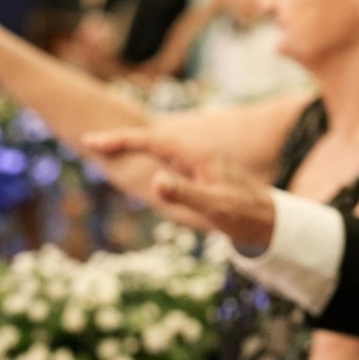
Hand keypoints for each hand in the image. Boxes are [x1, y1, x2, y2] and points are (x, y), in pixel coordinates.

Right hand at [84, 129, 275, 245]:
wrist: (268, 219)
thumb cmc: (243, 214)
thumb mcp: (213, 207)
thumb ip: (184, 194)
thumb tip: (154, 179)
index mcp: (196, 156)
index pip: (153, 141)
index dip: (123, 140)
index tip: (94, 142)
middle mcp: (195, 154)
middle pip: (152, 140)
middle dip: (122, 139)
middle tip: (90, 142)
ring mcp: (197, 163)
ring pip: (158, 148)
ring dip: (132, 146)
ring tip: (102, 147)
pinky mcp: (197, 173)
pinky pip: (165, 159)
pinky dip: (145, 156)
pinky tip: (135, 163)